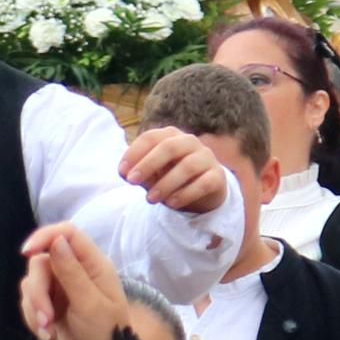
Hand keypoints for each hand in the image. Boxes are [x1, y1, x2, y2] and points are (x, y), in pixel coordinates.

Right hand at [17, 222, 137, 339]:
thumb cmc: (105, 334)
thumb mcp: (90, 303)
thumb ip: (71, 271)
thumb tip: (56, 240)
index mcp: (93, 264)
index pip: (66, 234)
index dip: (44, 236)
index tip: (26, 252)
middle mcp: (76, 270)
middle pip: (41, 263)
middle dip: (38, 293)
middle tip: (46, 319)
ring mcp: (62, 287)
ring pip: (32, 284)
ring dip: (35, 309)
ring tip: (48, 332)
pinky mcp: (51, 304)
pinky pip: (30, 301)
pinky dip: (33, 318)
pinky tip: (47, 335)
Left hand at [116, 123, 232, 218]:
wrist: (201, 191)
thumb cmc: (170, 176)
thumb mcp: (152, 174)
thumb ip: (139, 171)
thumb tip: (124, 173)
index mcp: (170, 135)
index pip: (150, 137)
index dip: (134, 153)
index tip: (122, 172)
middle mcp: (190, 142)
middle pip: (169, 147)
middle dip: (148, 164)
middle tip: (132, 181)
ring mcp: (206, 157)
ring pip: (187, 166)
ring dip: (166, 184)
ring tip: (150, 199)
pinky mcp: (218, 176)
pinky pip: (204, 183)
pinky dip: (186, 194)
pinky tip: (171, 204)